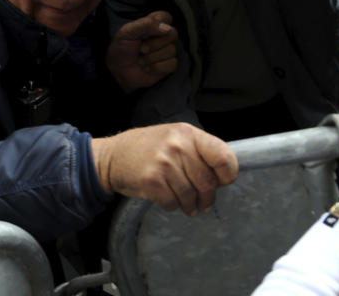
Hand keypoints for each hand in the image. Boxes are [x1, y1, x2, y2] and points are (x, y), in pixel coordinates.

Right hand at [91, 123, 237, 215]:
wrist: (112, 156)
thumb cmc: (146, 149)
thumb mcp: (173, 138)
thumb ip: (198, 151)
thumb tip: (224, 177)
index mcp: (187, 133)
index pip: (223, 157)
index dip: (227, 175)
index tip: (221, 182)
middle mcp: (177, 145)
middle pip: (207, 182)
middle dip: (207, 198)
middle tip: (202, 203)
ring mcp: (163, 162)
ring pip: (190, 196)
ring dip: (189, 205)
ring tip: (186, 205)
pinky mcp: (151, 180)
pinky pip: (172, 203)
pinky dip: (172, 206)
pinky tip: (166, 199)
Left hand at [107, 11, 177, 92]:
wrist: (118, 70)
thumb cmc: (121, 48)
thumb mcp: (127, 32)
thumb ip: (146, 25)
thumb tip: (167, 28)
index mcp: (153, 24)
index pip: (166, 17)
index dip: (158, 25)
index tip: (145, 33)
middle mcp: (163, 36)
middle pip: (172, 34)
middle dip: (153, 44)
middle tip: (141, 49)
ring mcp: (167, 50)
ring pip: (172, 50)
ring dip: (151, 58)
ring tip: (140, 60)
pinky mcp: (169, 65)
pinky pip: (172, 64)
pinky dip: (156, 68)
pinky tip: (147, 68)